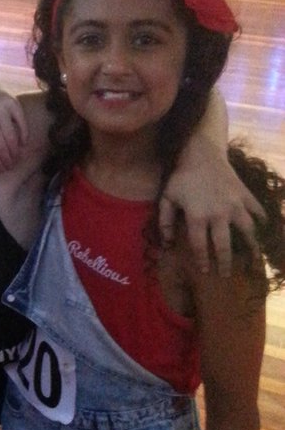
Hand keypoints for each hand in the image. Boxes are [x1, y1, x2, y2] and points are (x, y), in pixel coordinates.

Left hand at [0, 80, 27, 167]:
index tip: (2, 168)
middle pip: (0, 144)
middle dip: (7, 158)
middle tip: (11, 165)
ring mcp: (0, 109)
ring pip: (11, 136)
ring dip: (15, 150)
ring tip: (16, 157)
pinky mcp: (12, 102)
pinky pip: (21, 122)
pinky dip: (23, 134)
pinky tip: (23, 143)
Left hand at [160, 138, 263, 275]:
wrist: (202, 155)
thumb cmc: (182, 178)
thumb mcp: (167, 198)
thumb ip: (165, 222)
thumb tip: (167, 245)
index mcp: (197, 216)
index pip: (200, 246)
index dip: (203, 260)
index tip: (206, 271)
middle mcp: (218, 214)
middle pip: (224, 245)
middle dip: (225, 263)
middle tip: (227, 275)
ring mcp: (235, 205)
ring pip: (247, 231)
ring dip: (251, 246)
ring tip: (254, 259)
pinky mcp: (245, 195)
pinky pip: (257, 211)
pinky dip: (262, 220)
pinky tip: (264, 229)